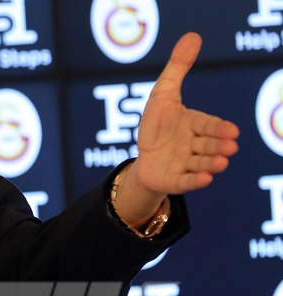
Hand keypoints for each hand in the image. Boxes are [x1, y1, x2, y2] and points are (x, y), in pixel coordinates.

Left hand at [116, 33, 239, 226]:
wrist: (142, 158)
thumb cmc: (156, 125)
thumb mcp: (162, 94)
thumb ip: (178, 68)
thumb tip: (193, 36)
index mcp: (194, 124)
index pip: (208, 125)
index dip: (218, 128)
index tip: (232, 131)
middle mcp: (193, 145)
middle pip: (208, 145)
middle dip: (218, 146)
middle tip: (229, 147)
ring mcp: (185, 164)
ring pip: (200, 163)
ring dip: (211, 163)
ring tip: (220, 162)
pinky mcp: (175, 180)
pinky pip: (186, 181)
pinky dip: (196, 181)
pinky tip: (206, 179)